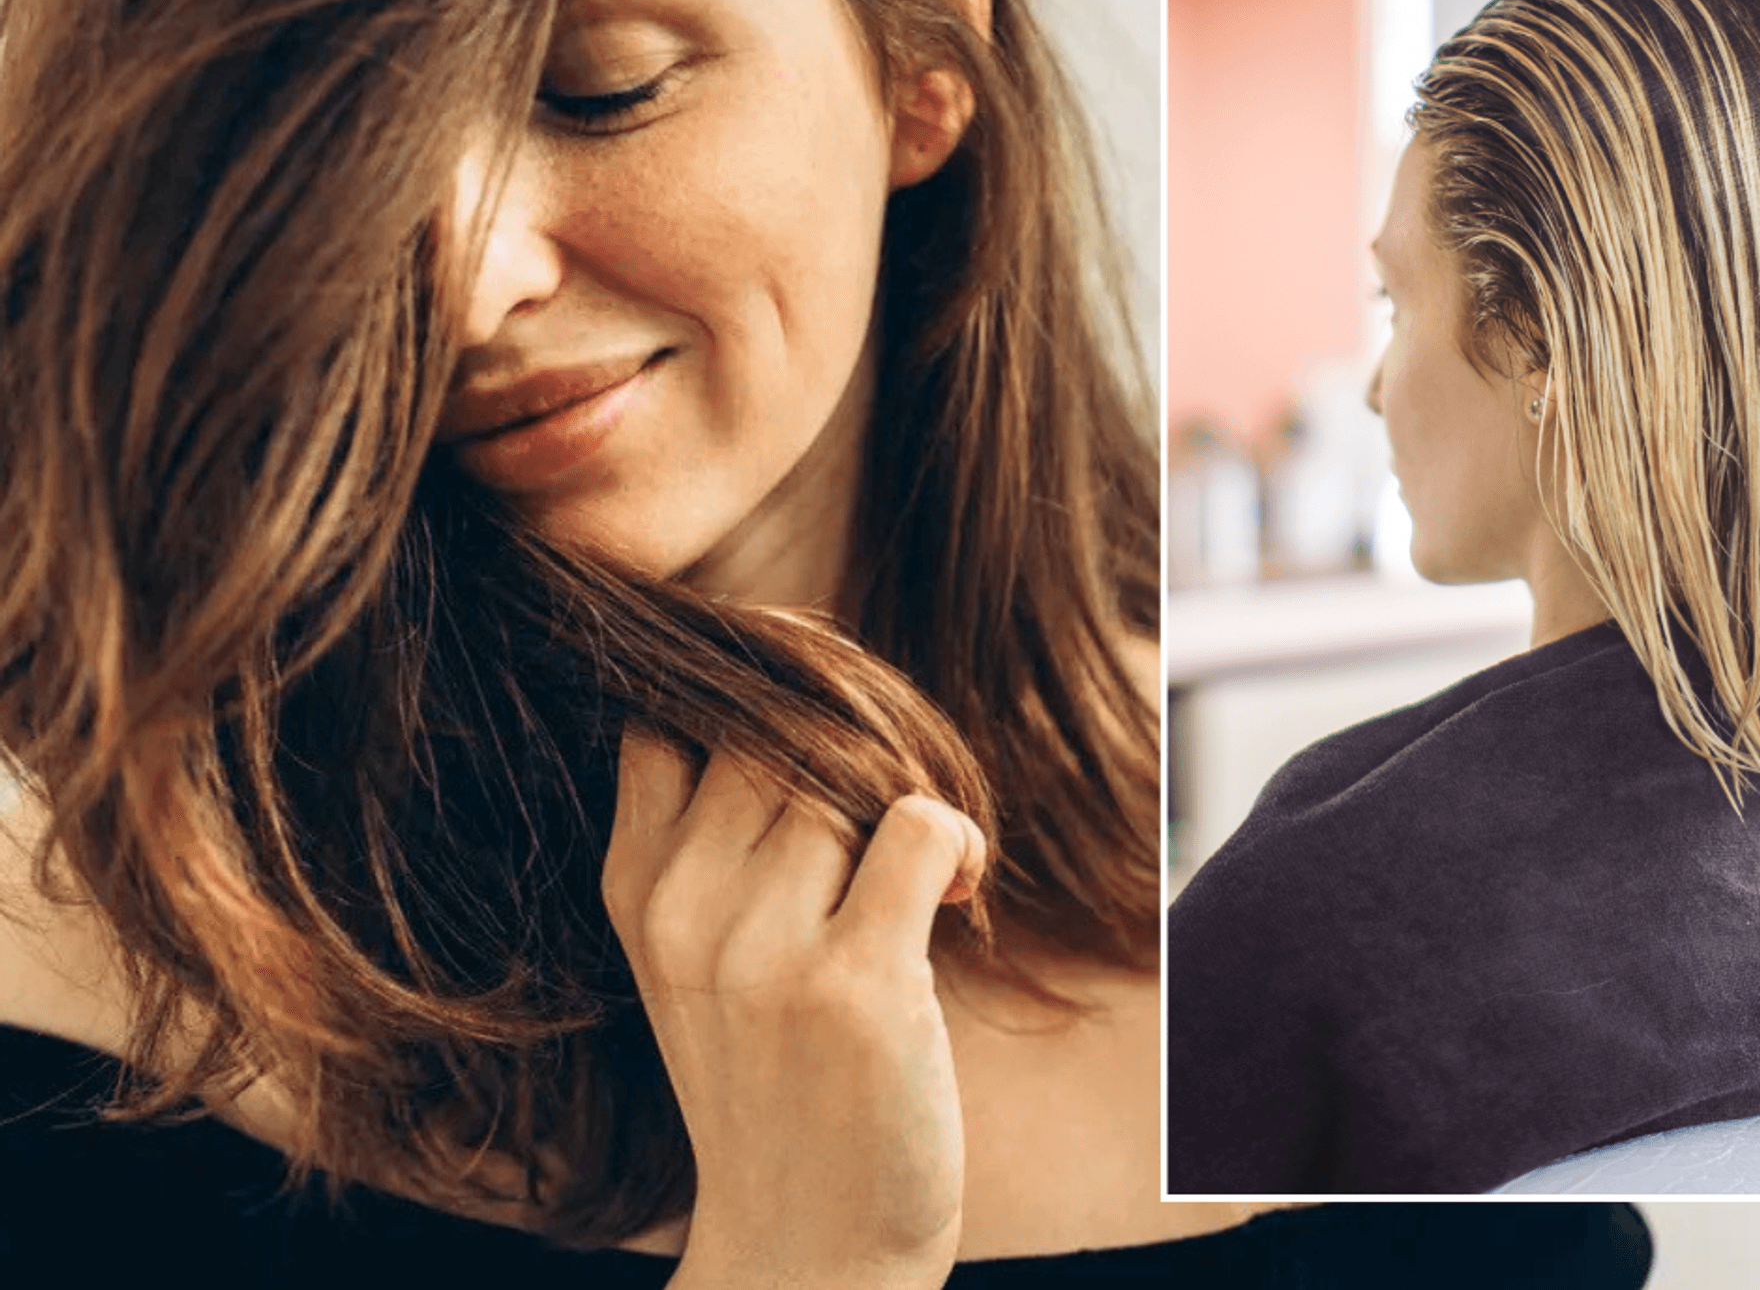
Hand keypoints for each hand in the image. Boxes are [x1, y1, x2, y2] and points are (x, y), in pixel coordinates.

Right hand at [602, 732, 985, 1289]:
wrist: (803, 1249)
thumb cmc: (773, 1082)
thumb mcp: (697, 955)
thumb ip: (716, 836)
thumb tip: (804, 690)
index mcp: (637, 890)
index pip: (672, 716)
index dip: (753, 687)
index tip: (815, 711)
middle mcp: (684, 910)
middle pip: (775, 734)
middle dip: (850, 751)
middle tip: (893, 810)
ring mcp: (763, 949)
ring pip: (850, 774)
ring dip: (910, 799)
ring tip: (928, 870)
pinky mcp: (855, 985)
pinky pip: (919, 826)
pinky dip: (958, 838)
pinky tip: (960, 892)